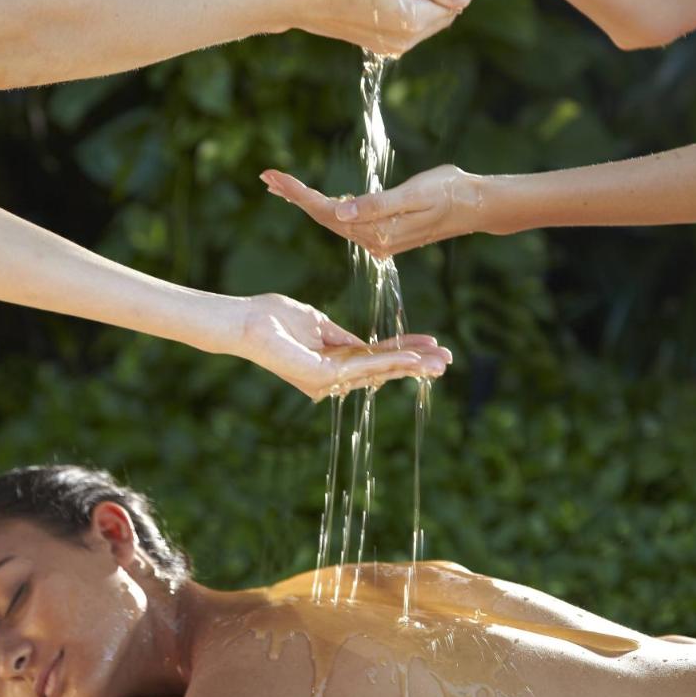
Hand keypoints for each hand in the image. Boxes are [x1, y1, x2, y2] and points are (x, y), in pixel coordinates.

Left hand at [236, 293, 451, 399]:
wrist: (248, 321)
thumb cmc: (274, 318)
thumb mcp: (318, 322)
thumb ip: (341, 337)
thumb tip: (366, 344)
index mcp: (333, 360)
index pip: (376, 356)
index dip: (404, 351)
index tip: (432, 345)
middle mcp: (332, 375)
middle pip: (382, 368)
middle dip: (416, 363)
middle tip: (447, 361)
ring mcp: (327, 378)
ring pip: (377, 371)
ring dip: (410, 365)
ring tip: (439, 362)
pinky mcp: (321, 377)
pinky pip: (362, 368)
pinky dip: (389, 362)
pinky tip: (411, 359)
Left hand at [260, 166, 483, 258]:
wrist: (476, 205)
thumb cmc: (449, 192)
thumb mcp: (415, 195)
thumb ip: (378, 205)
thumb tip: (340, 212)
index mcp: (378, 232)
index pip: (327, 212)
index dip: (298, 194)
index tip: (274, 177)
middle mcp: (375, 241)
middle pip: (324, 218)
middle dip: (294, 197)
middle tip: (267, 176)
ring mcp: (379, 239)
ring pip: (334, 220)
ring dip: (306, 202)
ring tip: (281, 185)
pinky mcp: (385, 234)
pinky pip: (348, 221)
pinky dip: (327, 208)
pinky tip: (317, 200)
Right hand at [287, 0, 485, 58]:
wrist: (302, 0)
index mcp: (410, 21)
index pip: (452, 4)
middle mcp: (404, 41)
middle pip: (443, 18)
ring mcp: (391, 47)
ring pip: (427, 24)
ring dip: (435, 4)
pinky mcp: (379, 46)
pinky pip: (410, 29)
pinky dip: (417, 12)